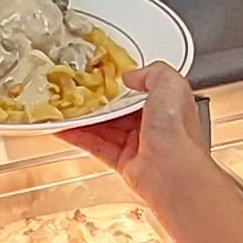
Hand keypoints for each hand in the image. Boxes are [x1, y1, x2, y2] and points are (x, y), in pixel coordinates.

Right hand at [60, 64, 213, 181]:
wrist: (172, 170)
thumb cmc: (176, 130)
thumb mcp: (170, 84)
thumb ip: (152, 73)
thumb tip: (132, 75)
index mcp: (167, 106)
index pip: (139, 92)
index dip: (119, 86)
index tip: (100, 78)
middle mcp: (153, 126)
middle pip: (118, 112)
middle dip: (97, 104)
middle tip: (77, 94)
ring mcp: (138, 145)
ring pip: (105, 129)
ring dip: (85, 120)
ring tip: (66, 110)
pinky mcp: (124, 162)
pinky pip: (97, 146)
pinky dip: (80, 138)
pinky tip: (66, 130)